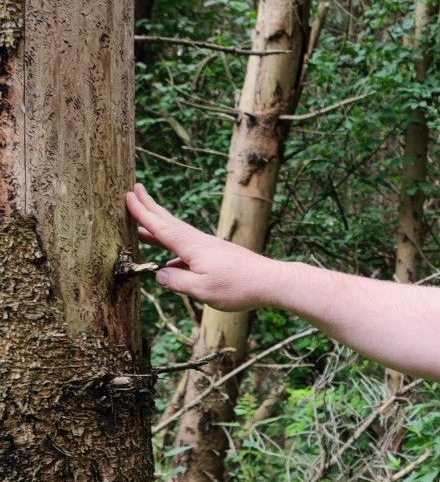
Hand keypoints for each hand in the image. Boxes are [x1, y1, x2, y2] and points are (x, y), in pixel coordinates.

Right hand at [124, 183, 271, 313]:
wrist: (270, 281)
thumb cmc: (238, 287)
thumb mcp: (202, 290)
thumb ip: (177, 282)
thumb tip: (159, 274)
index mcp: (192, 247)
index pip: (161, 227)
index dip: (142, 213)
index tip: (128, 195)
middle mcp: (198, 242)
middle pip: (168, 222)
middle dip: (149, 207)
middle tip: (134, 190)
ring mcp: (208, 247)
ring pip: (176, 235)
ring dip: (158, 228)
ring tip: (140, 228)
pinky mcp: (215, 255)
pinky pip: (186, 248)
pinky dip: (172, 248)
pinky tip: (168, 262)